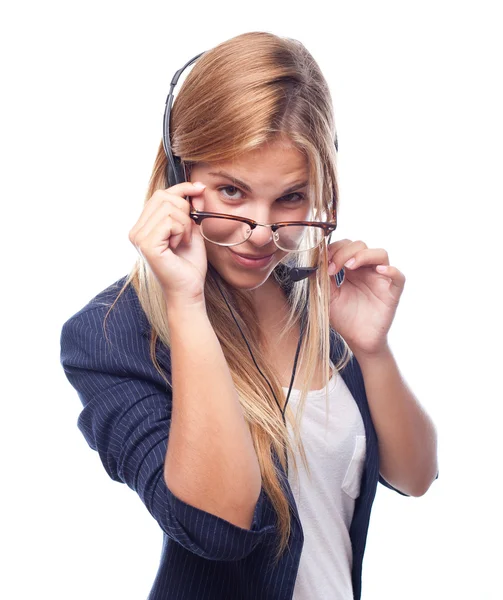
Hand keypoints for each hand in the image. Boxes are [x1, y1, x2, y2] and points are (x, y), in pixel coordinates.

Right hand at [129, 182, 207, 306]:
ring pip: (168, 208)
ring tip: (182, 241)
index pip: (160, 195)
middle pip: (164, 197)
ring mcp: (138, 237)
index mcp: (143, 226)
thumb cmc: (189, 264)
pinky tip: (178, 245)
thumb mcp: (191, 229)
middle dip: (185, 210)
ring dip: (184, 224)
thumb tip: (198, 188)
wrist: (188, 289)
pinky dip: (181, 231)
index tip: (200, 189)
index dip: (182, 188)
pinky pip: (169, 221)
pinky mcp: (146, 244)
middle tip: (187, 232)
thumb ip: (191, 209)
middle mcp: (136, 230)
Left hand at [327, 239, 405, 357]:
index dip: (335, 249)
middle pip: (361, 245)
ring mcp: (381, 280)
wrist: (357, 340)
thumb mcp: (328, 296)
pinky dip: (392, 270)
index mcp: (352, 270)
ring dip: (364, 255)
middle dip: (345, 252)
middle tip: (333, 267)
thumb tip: (317, 261)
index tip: (324, 262)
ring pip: (380, 254)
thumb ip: (324, 279)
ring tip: (349, 266)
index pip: (346, 246)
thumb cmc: (344, 318)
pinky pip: (398, 277)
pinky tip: (379, 271)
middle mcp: (367, 271)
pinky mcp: (392, 293)